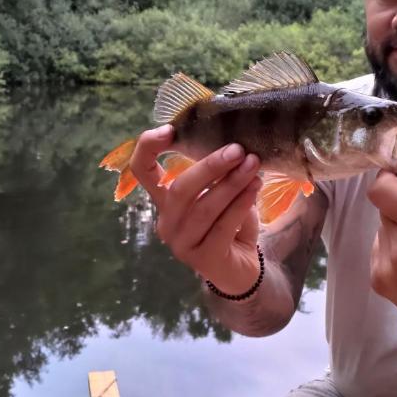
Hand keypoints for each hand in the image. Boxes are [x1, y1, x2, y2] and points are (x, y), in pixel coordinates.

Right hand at [129, 127, 262, 294]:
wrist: (242, 267)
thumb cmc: (229, 223)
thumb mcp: (221, 192)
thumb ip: (218, 172)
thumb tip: (236, 143)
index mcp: (165, 201)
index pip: (142, 172)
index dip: (148, 148)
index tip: (169, 130)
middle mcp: (167, 222)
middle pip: (179, 189)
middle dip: (210, 166)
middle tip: (238, 150)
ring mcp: (182, 244)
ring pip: (203, 208)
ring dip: (231, 184)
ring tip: (253, 166)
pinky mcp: (204, 260)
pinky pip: (222, 227)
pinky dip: (240, 205)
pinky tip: (254, 189)